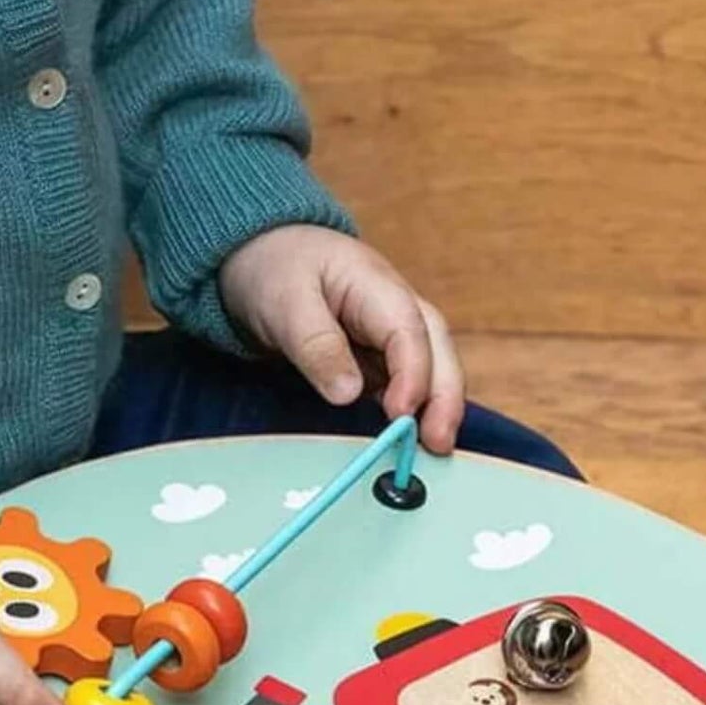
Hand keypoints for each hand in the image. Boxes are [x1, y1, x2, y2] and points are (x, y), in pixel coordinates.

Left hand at [218, 225, 465, 451]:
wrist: (261, 253)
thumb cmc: (274, 269)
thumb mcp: (285, 303)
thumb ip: (317, 346)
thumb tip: (349, 394)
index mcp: (377, 286)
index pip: (409, 332)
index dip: (412, 375)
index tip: (399, 414)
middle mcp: (396, 309)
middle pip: (437, 351)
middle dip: (444, 398)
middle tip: (438, 445)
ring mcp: (390, 333)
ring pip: (430, 368)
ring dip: (435, 408)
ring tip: (432, 451)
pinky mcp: (378, 355)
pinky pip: (405, 382)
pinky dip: (412, 409)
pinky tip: (406, 440)